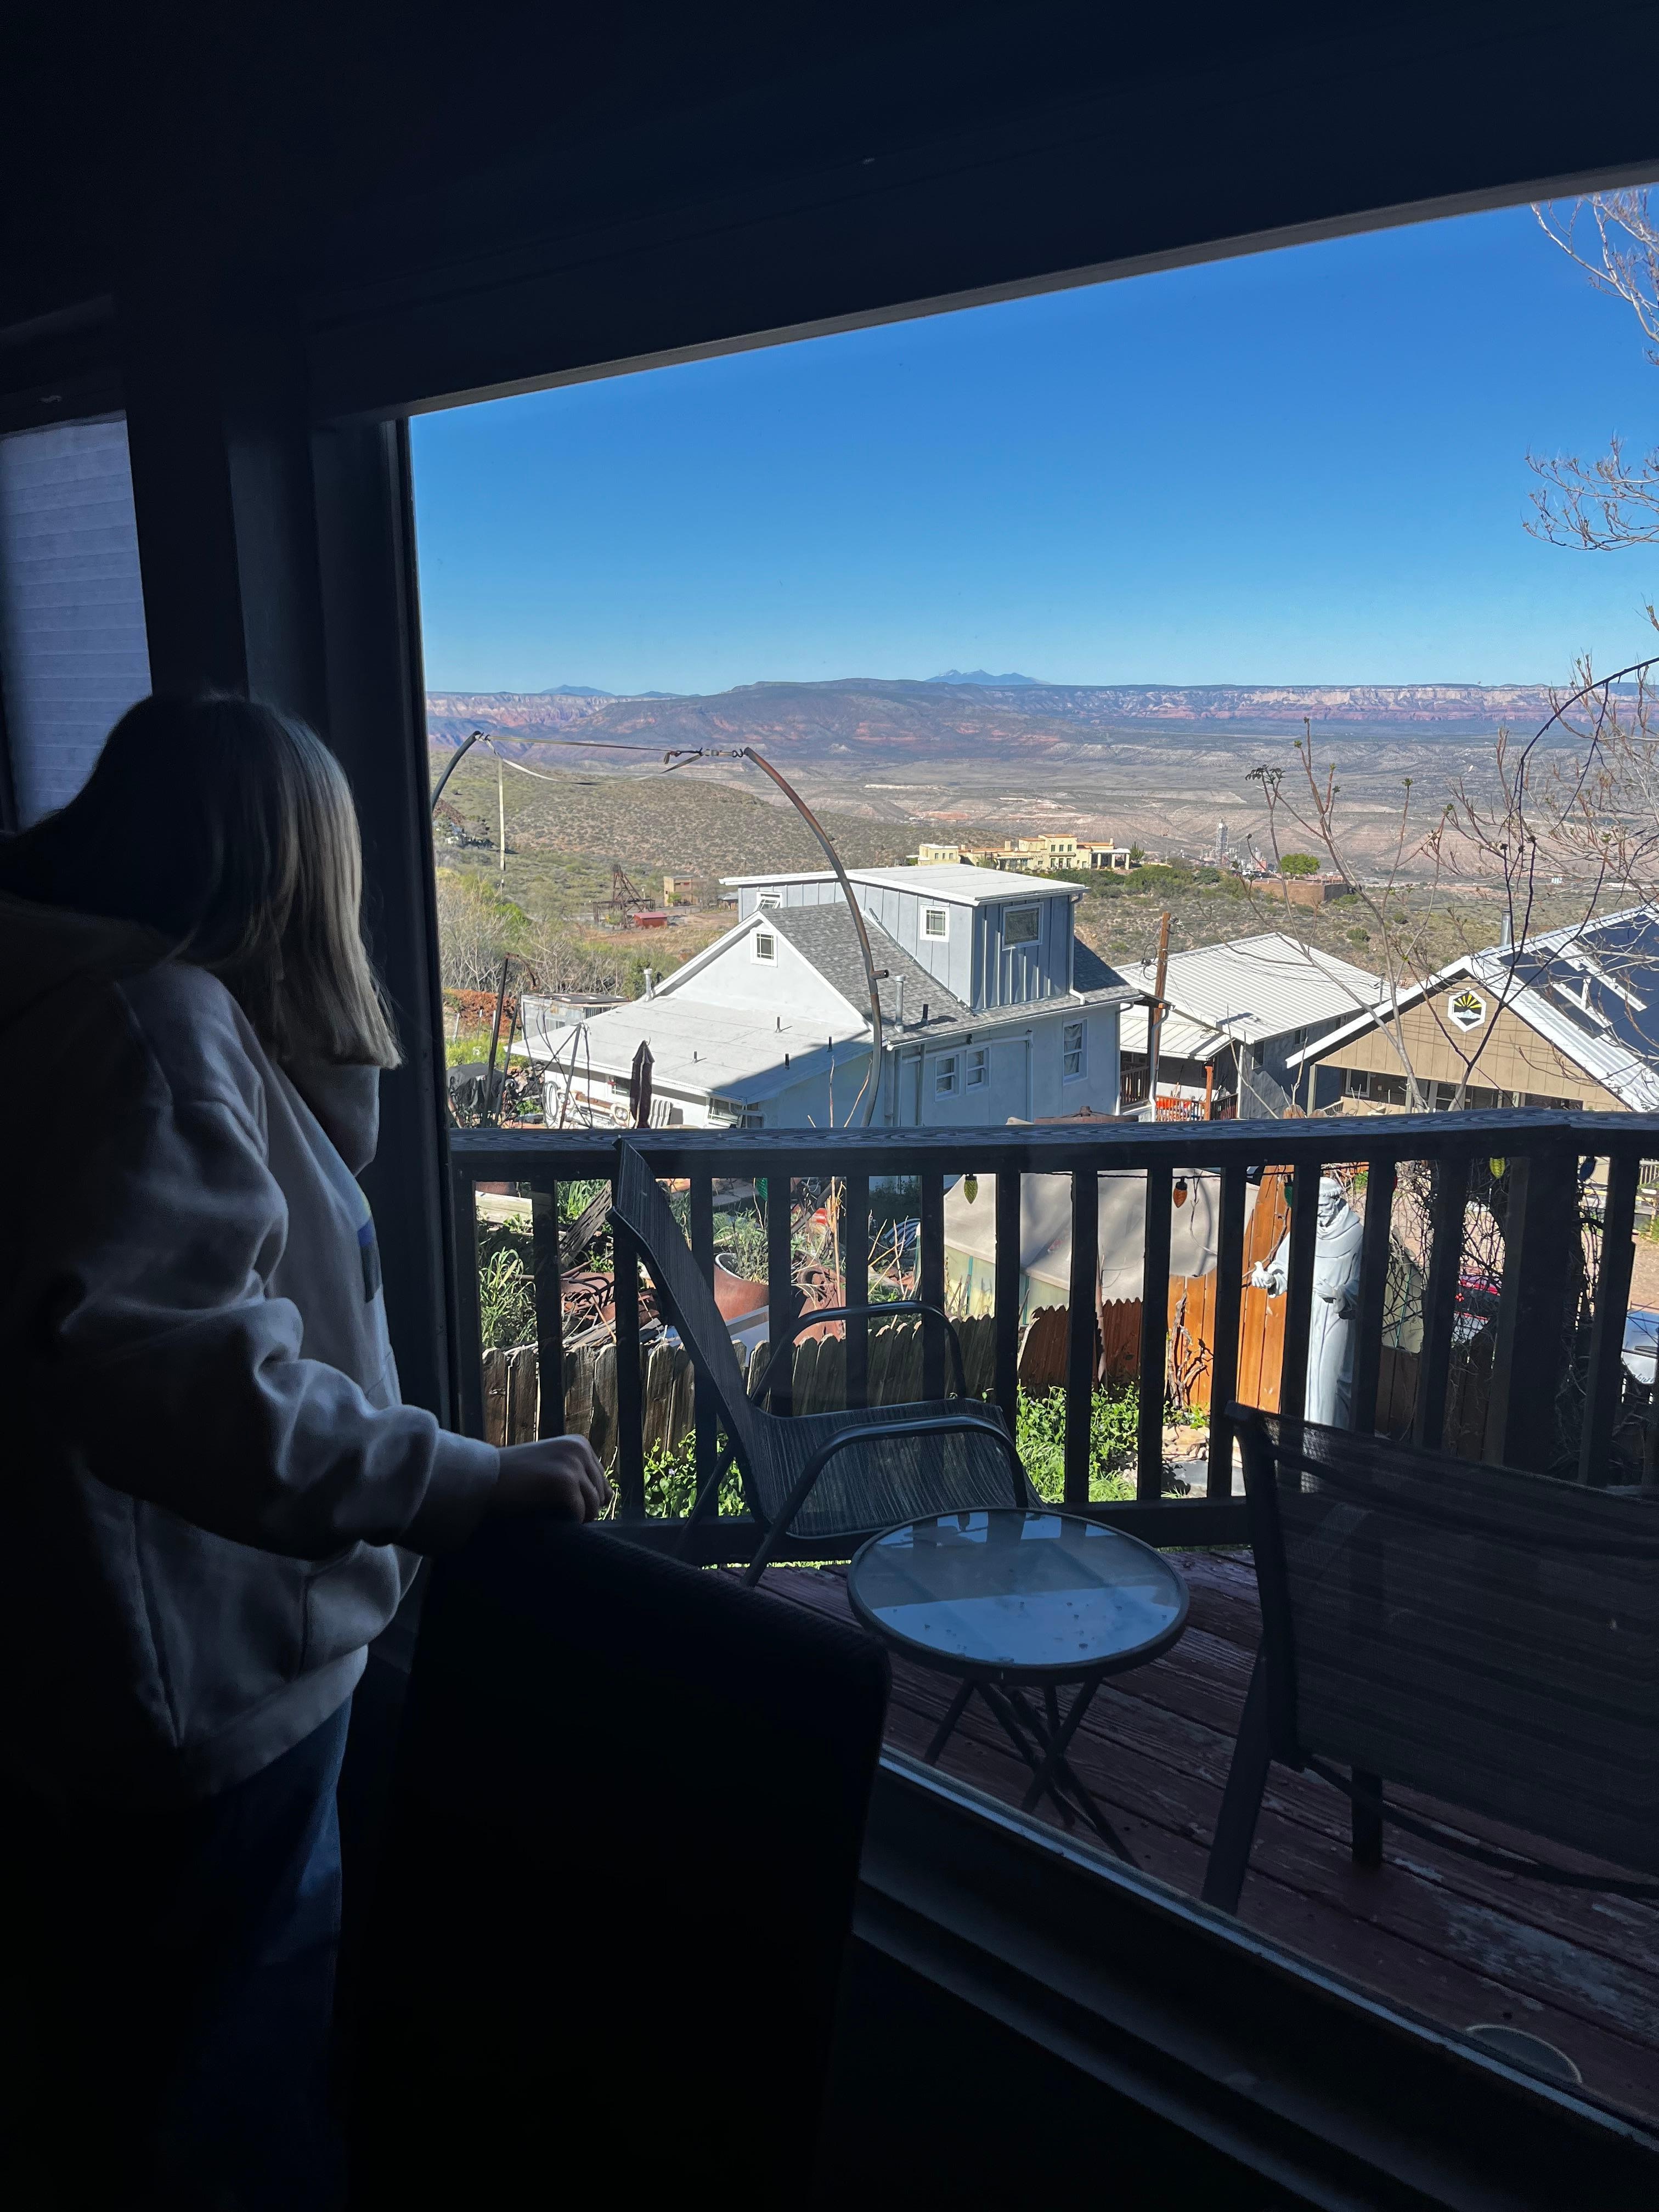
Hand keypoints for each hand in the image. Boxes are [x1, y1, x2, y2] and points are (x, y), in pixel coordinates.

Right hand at [491, 1436, 610, 1521]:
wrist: (483, 1479)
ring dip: (575, 1518)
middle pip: (601, 1495)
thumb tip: (611, 1497)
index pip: (602, 1483)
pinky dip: (566, 1522)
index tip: (560, 1505)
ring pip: (593, 1506)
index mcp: (579, 1444)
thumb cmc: (515, 1478)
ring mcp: (573, 1463)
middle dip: (584, 1510)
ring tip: (551, 1516)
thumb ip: (578, 1476)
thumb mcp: (552, 1468)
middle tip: (556, 1513)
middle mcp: (580, 1449)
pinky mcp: (564, 1480)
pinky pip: (579, 1513)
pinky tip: (548, 1518)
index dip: (585, 1501)